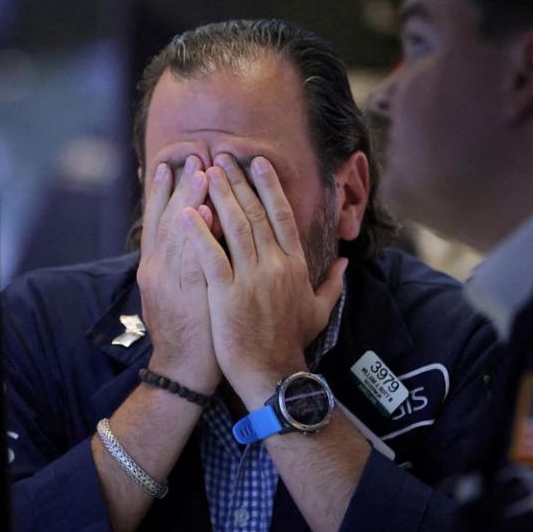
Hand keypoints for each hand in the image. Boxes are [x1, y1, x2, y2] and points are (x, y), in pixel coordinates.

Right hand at [136, 155, 220, 392]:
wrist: (182, 370)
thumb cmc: (185, 329)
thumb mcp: (172, 291)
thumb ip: (180, 259)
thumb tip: (193, 226)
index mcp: (153, 267)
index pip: (155, 221)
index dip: (161, 191)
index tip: (169, 163)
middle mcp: (157, 271)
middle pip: (166, 220)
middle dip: (180, 187)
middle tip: (192, 156)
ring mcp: (171, 285)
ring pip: (179, 236)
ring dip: (191, 202)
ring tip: (202, 172)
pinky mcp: (190, 298)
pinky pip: (196, 262)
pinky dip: (202, 237)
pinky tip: (212, 214)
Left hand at [180, 154, 346, 408]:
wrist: (273, 375)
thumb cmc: (293, 342)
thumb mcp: (319, 310)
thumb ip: (334, 283)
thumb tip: (346, 263)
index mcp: (295, 264)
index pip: (281, 215)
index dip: (268, 186)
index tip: (257, 162)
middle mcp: (275, 265)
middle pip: (255, 213)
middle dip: (238, 181)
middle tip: (222, 156)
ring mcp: (251, 278)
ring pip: (235, 227)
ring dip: (219, 196)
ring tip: (205, 171)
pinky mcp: (227, 294)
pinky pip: (211, 257)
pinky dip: (199, 233)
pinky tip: (186, 213)